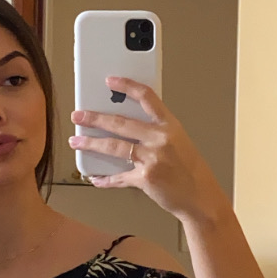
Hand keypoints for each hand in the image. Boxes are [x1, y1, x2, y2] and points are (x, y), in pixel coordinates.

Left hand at [69, 77, 227, 221]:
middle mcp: (160, 139)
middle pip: (120, 123)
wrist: (200, 196)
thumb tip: (124, 124)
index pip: (147, 97)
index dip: (127, 86)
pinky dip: (105, 179)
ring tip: (76, 142)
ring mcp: (152, 159)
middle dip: (94, 118)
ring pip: (114, 147)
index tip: (110, 81)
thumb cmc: (189, 169)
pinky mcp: (145, 179)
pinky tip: (94, 177)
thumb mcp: (177, 141)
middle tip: (78, 116)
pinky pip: (118, 177)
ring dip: (91, 144)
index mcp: (169, 125)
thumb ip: (154, 130)